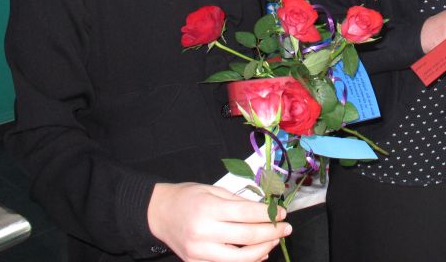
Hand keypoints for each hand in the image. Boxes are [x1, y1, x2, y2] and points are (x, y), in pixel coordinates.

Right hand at [147, 183, 290, 261]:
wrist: (159, 214)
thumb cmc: (188, 197)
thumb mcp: (213, 190)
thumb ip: (238, 201)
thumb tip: (264, 210)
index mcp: (209, 208)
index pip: (247, 213)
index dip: (269, 214)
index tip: (283, 213)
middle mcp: (204, 232)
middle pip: (248, 237)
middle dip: (272, 233)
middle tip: (286, 228)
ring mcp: (200, 252)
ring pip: (241, 258)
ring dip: (263, 250)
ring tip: (274, 240)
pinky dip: (247, 261)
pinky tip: (259, 253)